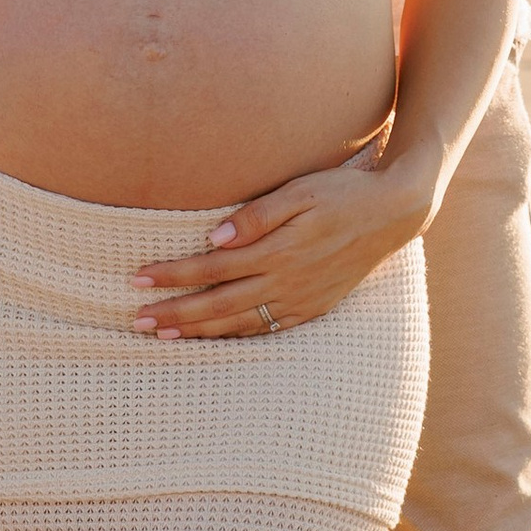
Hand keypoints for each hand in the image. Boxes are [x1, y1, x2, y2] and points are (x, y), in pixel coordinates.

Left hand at [129, 150, 435, 339]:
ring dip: (199, 331)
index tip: (139, 278)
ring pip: (240, 323)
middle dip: (175, 312)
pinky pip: (268, 329)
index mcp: (280, 250)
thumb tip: (215, 237)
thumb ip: (258, 215)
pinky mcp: (314, 308)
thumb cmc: (341, 193)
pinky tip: (213, 339)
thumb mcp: (301, 191)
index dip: (174, 274)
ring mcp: (302, 299)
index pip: (213, 267)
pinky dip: (236, 337)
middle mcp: (288, 281)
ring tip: (163, 335)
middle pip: (219, 303)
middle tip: (137, 319)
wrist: (393, 214)